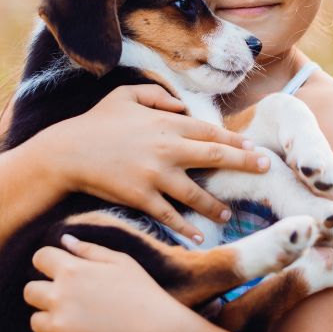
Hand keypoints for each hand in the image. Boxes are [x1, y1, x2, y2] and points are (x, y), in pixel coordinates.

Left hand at [24, 234, 196, 331]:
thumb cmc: (143, 294)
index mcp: (72, 271)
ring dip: (50, 319)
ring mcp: (60, 327)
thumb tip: (64, 239)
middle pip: (30, 290)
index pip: (40, 258)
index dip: (49, 263)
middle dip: (46, 292)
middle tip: (68, 299)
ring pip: (35, 320)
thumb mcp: (121, 262)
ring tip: (75, 321)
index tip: (59, 271)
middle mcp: (60, 297)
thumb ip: (89, 250)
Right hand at [34, 84, 269, 242]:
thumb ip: (156, 94)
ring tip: (227, 214)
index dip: (235, 141)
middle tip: (265, 169)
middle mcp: (166, 147)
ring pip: (196, 193)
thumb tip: (180, 104)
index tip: (254, 148)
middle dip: (244, 163)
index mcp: (165, 122)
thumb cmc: (96, 123)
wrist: (67, 152)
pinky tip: (197, 237)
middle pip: (215, 157)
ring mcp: (155, 174)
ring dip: (216, 205)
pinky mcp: (141, 197)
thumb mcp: (125, 95)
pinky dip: (185, 227)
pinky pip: (170, 215)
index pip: (210, 131)